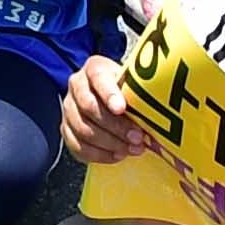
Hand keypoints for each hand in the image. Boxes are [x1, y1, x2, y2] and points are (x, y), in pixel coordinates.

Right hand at [59, 50, 155, 166]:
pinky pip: (77, 146)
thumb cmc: (130, 93)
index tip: (122, 108)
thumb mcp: (135, 86)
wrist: (114, 100)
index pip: (98, 77)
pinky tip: (118, 155)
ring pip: (83, 129)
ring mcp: (69, 108)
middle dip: (116, 126)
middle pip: (89, 107)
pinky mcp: (66, 129)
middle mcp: (77, 85)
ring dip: (110, 144)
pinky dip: (99, 155)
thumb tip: (158, 116)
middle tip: (138, 138)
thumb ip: (141, 95)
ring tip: (132, 150)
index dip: (108, 93)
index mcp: (95, 69)